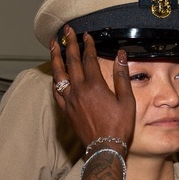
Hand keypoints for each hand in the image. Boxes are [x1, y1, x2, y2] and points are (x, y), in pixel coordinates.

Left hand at [50, 26, 135, 150]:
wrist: (104, 148)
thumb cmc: (118, 126)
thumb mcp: (126, 100)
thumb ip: (122, 76)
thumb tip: (121, 55)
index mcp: (95, 85)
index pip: (88, 58)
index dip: (87, 44)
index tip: (86, 35)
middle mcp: (79, 90)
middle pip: (71, 61)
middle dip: (68, 44)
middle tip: (66, 31)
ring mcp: (70, 100)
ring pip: (59, 74)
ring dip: (55, 57)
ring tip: (52, 45)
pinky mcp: (66, 110)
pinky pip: (56, 91)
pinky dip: (55, 79)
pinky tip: (55, 74)